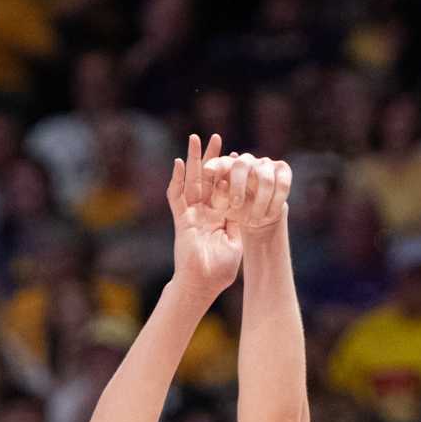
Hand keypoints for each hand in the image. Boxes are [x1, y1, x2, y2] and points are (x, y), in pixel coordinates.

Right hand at [168, 133, 240, 298]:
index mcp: (220, 217)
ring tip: (194, 139)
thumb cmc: (220, 271)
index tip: (234, 155)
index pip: (223, 187)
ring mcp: (192, 214)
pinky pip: (177, 196)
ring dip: (192, 160)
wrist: (202, 284)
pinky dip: (176, 179)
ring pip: (191, 181)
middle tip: (215, 137)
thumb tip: (244, 207)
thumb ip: (238, 224)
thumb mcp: (236, 243)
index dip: (227, 171)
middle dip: (210, 158)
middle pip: (207, 179)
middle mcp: (205, 212)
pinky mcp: (181, 220)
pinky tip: (178, 162)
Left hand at [204, 151, 290, 240]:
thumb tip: (222, 184)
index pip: (221, 162)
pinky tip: (268, 215)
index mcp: (228, 166)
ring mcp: (266, 163)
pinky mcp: (283, 170)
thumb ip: (218, 197)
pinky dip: (275, 203)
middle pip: (242, 164)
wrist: (258, 215)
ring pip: (266, 180)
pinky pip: (282, 185)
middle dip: (238, 186)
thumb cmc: (235, 209)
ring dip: (259, 203)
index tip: (207, 171)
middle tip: (235, 205)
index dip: (215, 166)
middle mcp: (247, 160)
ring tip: (254, 220)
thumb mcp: (222, 207)